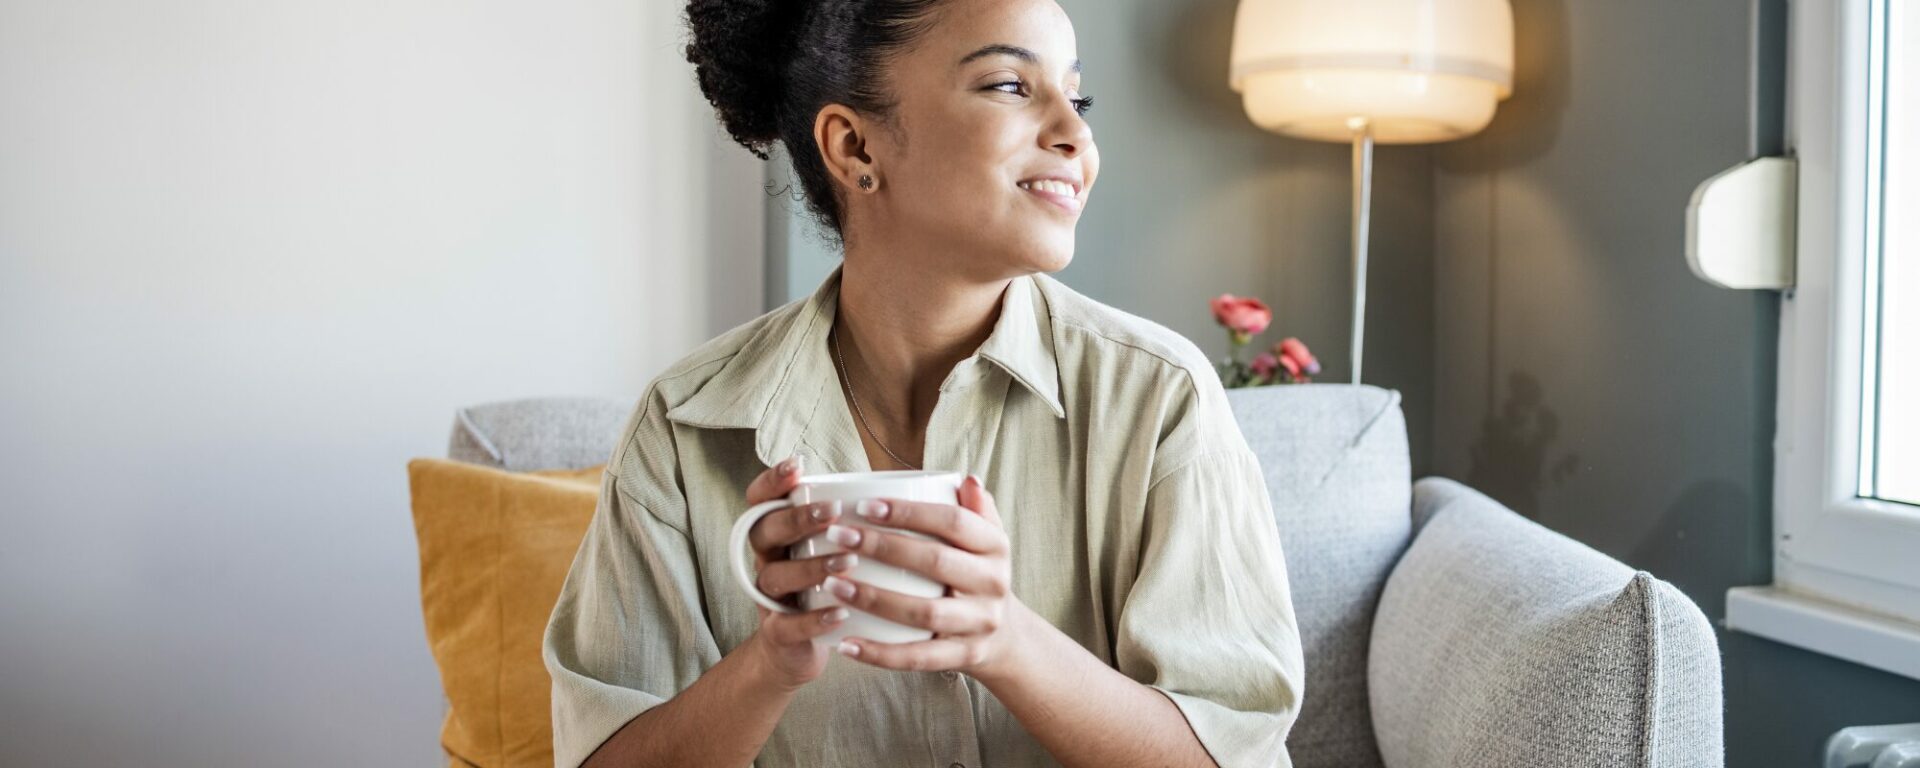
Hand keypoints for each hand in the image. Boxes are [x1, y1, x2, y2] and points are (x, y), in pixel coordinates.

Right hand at [742, 456, 859, 690]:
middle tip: (833, 512)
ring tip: (847, 561)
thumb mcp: (841, 549)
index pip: (762, 499)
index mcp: (781, 533)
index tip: (799, 466)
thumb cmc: (833, 587)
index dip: (773, 481)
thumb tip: (941, 485)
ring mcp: (770, 597)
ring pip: (775, 576)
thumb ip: (870, 517)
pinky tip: (841, 613)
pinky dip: (813, 620)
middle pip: (764, 530)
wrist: (803, 649)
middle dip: (797, 518)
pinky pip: (787, 625)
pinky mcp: (778, 634)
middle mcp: (770, 560)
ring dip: (810, 567)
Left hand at [826, 474, 1024, 678]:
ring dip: (873, 598)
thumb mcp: (987, 539)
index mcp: (996, 546)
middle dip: (882, 547)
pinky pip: (918, 657)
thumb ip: (975, 509)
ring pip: (923, 612)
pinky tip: (846, 644)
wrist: (1005, 637)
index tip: (863, 505)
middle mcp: (994, 583)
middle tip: (837, 536)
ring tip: (832, 585)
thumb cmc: (977, 574)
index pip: (954, 522)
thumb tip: (965, 480)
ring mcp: (980, 623)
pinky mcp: (964, 656)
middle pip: (935, 562)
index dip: (909, 512)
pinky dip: (880, 654)